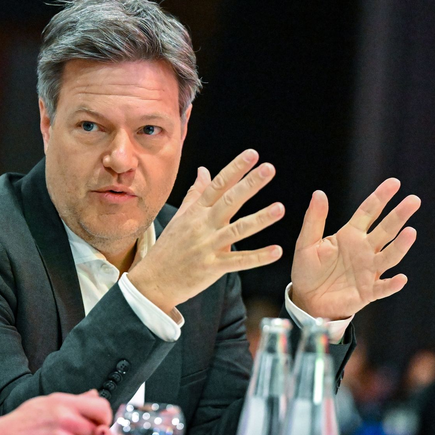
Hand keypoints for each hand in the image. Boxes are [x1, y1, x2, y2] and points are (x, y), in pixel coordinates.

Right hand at [128, 149, 283, 311]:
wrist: (154, 280)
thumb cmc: (169, 247)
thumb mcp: (180, 217)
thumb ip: (195, 193)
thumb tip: (204, 170)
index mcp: (196, 212)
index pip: (218, 185)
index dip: (235, 169)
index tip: (252, 154)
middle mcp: (202, 225)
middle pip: (229, 201)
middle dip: (249, 184)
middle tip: (269, 169)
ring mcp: (207, 246)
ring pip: (237, 230)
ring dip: (259, 219)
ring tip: (280, 209)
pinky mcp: (212, 267)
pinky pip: (238, 262)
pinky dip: (258, 257)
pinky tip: (276, 251)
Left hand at [291, 179, 420, 319]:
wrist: (307, 299)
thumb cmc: (307, 270)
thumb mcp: (306, 243)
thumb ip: (314, 220)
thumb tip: (318, 193)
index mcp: (349, 235)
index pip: (368, 212)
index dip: (380, 197)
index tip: (394, 183)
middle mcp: (364, 250)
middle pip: (385, 230)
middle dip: (399, 215)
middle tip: (413, 200)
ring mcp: (369, 270)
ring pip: (389, 256)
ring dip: (400, 246)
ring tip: (410, 232)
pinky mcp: (368, 291)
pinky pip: (383, 287)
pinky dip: (392, 284)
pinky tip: (400, 278)